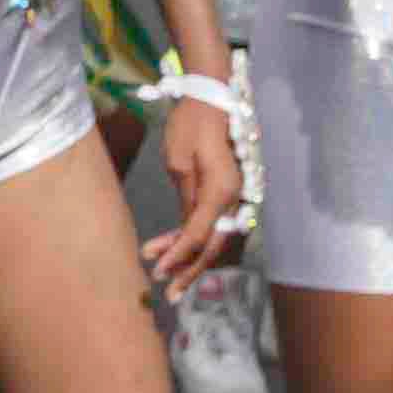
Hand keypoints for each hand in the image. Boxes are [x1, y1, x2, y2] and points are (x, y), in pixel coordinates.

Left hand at [141, 93, 250, 293]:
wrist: (209, 100)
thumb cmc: (191, 125)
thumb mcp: (179, 163)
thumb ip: (185, 200)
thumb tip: (185, 231)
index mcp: (223, 191)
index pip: (199, 234)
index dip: (178, 255)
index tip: (157, 270)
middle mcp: (235, 199)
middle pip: (213, 244)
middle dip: (190, 269)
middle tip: (168, 293)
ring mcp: (233, 198)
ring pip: (212, 237)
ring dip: (187, 255)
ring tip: (162, 273)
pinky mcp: (225, 194)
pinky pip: (210, 222)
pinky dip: (191, 236)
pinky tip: (168, 247)